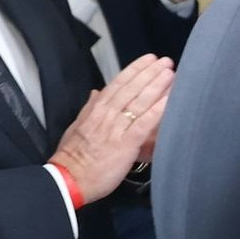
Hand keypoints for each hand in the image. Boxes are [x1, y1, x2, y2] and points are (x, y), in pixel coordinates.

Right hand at [54, 55, 174, 196]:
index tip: (148, 59)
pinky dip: (157, 110)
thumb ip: (90, 108)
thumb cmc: (73, 156)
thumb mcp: (77, 126)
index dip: (135, 69)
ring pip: (139, 101)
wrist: (68, 178)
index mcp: (96, 109)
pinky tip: (169, 101)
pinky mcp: (126, 143)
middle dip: (150, 73)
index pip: (118, 83)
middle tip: (166, 61)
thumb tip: (97, 93)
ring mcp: (117, 128)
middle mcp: (107, 114)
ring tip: (170, 74)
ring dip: (156, 86)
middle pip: (132, 88)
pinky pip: (144, 123)